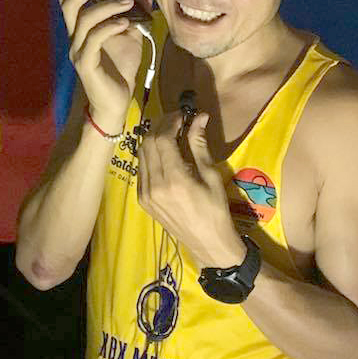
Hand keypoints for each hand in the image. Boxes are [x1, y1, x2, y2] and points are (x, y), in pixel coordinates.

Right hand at [53, 0, 150, 133]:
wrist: (116, 102)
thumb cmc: (120, 69)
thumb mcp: (131, 37)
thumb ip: (133, 14)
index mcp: (81, 28)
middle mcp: (75, 37)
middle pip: (69, 5)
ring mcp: (78, 51)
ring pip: (84, 20)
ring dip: (107, 7)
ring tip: (128, 2)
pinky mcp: (86, 64)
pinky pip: (94, 40)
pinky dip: (110, 27)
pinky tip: (126, 23)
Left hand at [137, 109, 243, 266]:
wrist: (207, 243)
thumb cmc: (216, 210)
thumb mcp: (211, 176)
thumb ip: (199, 145)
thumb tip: (199, 117)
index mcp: (174, 179)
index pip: (162, 139)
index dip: (170, 122)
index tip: (183, 115)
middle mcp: (154, 185)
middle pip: (147, 143)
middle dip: (160, 127)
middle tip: (176, 121)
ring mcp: (145, 193)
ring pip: (141, 155)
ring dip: (153, 139)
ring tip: (170, 134)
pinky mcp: (142, 200)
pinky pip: (141, 169)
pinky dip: (150, 156)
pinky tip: (164, 154)